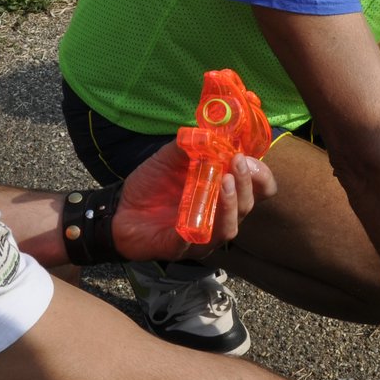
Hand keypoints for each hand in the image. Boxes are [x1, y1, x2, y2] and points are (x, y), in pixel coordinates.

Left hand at [112, 142, 276, 261]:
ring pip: (229, 228)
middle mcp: (220, 216)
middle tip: (236, 164)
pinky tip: (187, 218)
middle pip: (247, 206)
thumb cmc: (152, 185)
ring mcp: (203, 236)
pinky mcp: (180, 248)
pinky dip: (194, 229)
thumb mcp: (168, 158)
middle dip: (245, 184)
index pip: (259, 189)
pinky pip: (193, 242)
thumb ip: (189, 145)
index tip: (248, 158)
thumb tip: (208, 131)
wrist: (119, 210)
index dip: (260, 175)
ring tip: (222, 182)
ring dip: (229, 205)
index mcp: (223, 193)